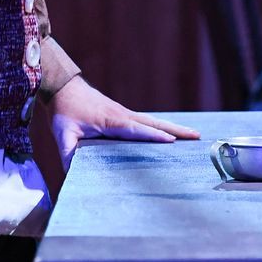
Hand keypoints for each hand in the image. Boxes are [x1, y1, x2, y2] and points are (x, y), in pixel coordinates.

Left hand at [45, 76, 199, 164]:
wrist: (63, 87)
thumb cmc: (64, 111)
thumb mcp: (63, 134)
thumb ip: (68, 154)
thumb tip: (73, 175)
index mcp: (111, 121)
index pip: (136, 130)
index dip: (153, 136)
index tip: (172, 141)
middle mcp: (123, 115)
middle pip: (154, 124)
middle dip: (176, 130)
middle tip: (197, 136)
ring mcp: (125, 113)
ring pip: (153, 121)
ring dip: (173, 127)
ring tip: (193, 134)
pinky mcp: (122, 114)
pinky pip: (146, 121)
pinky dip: (161, 126)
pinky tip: (169, 132)